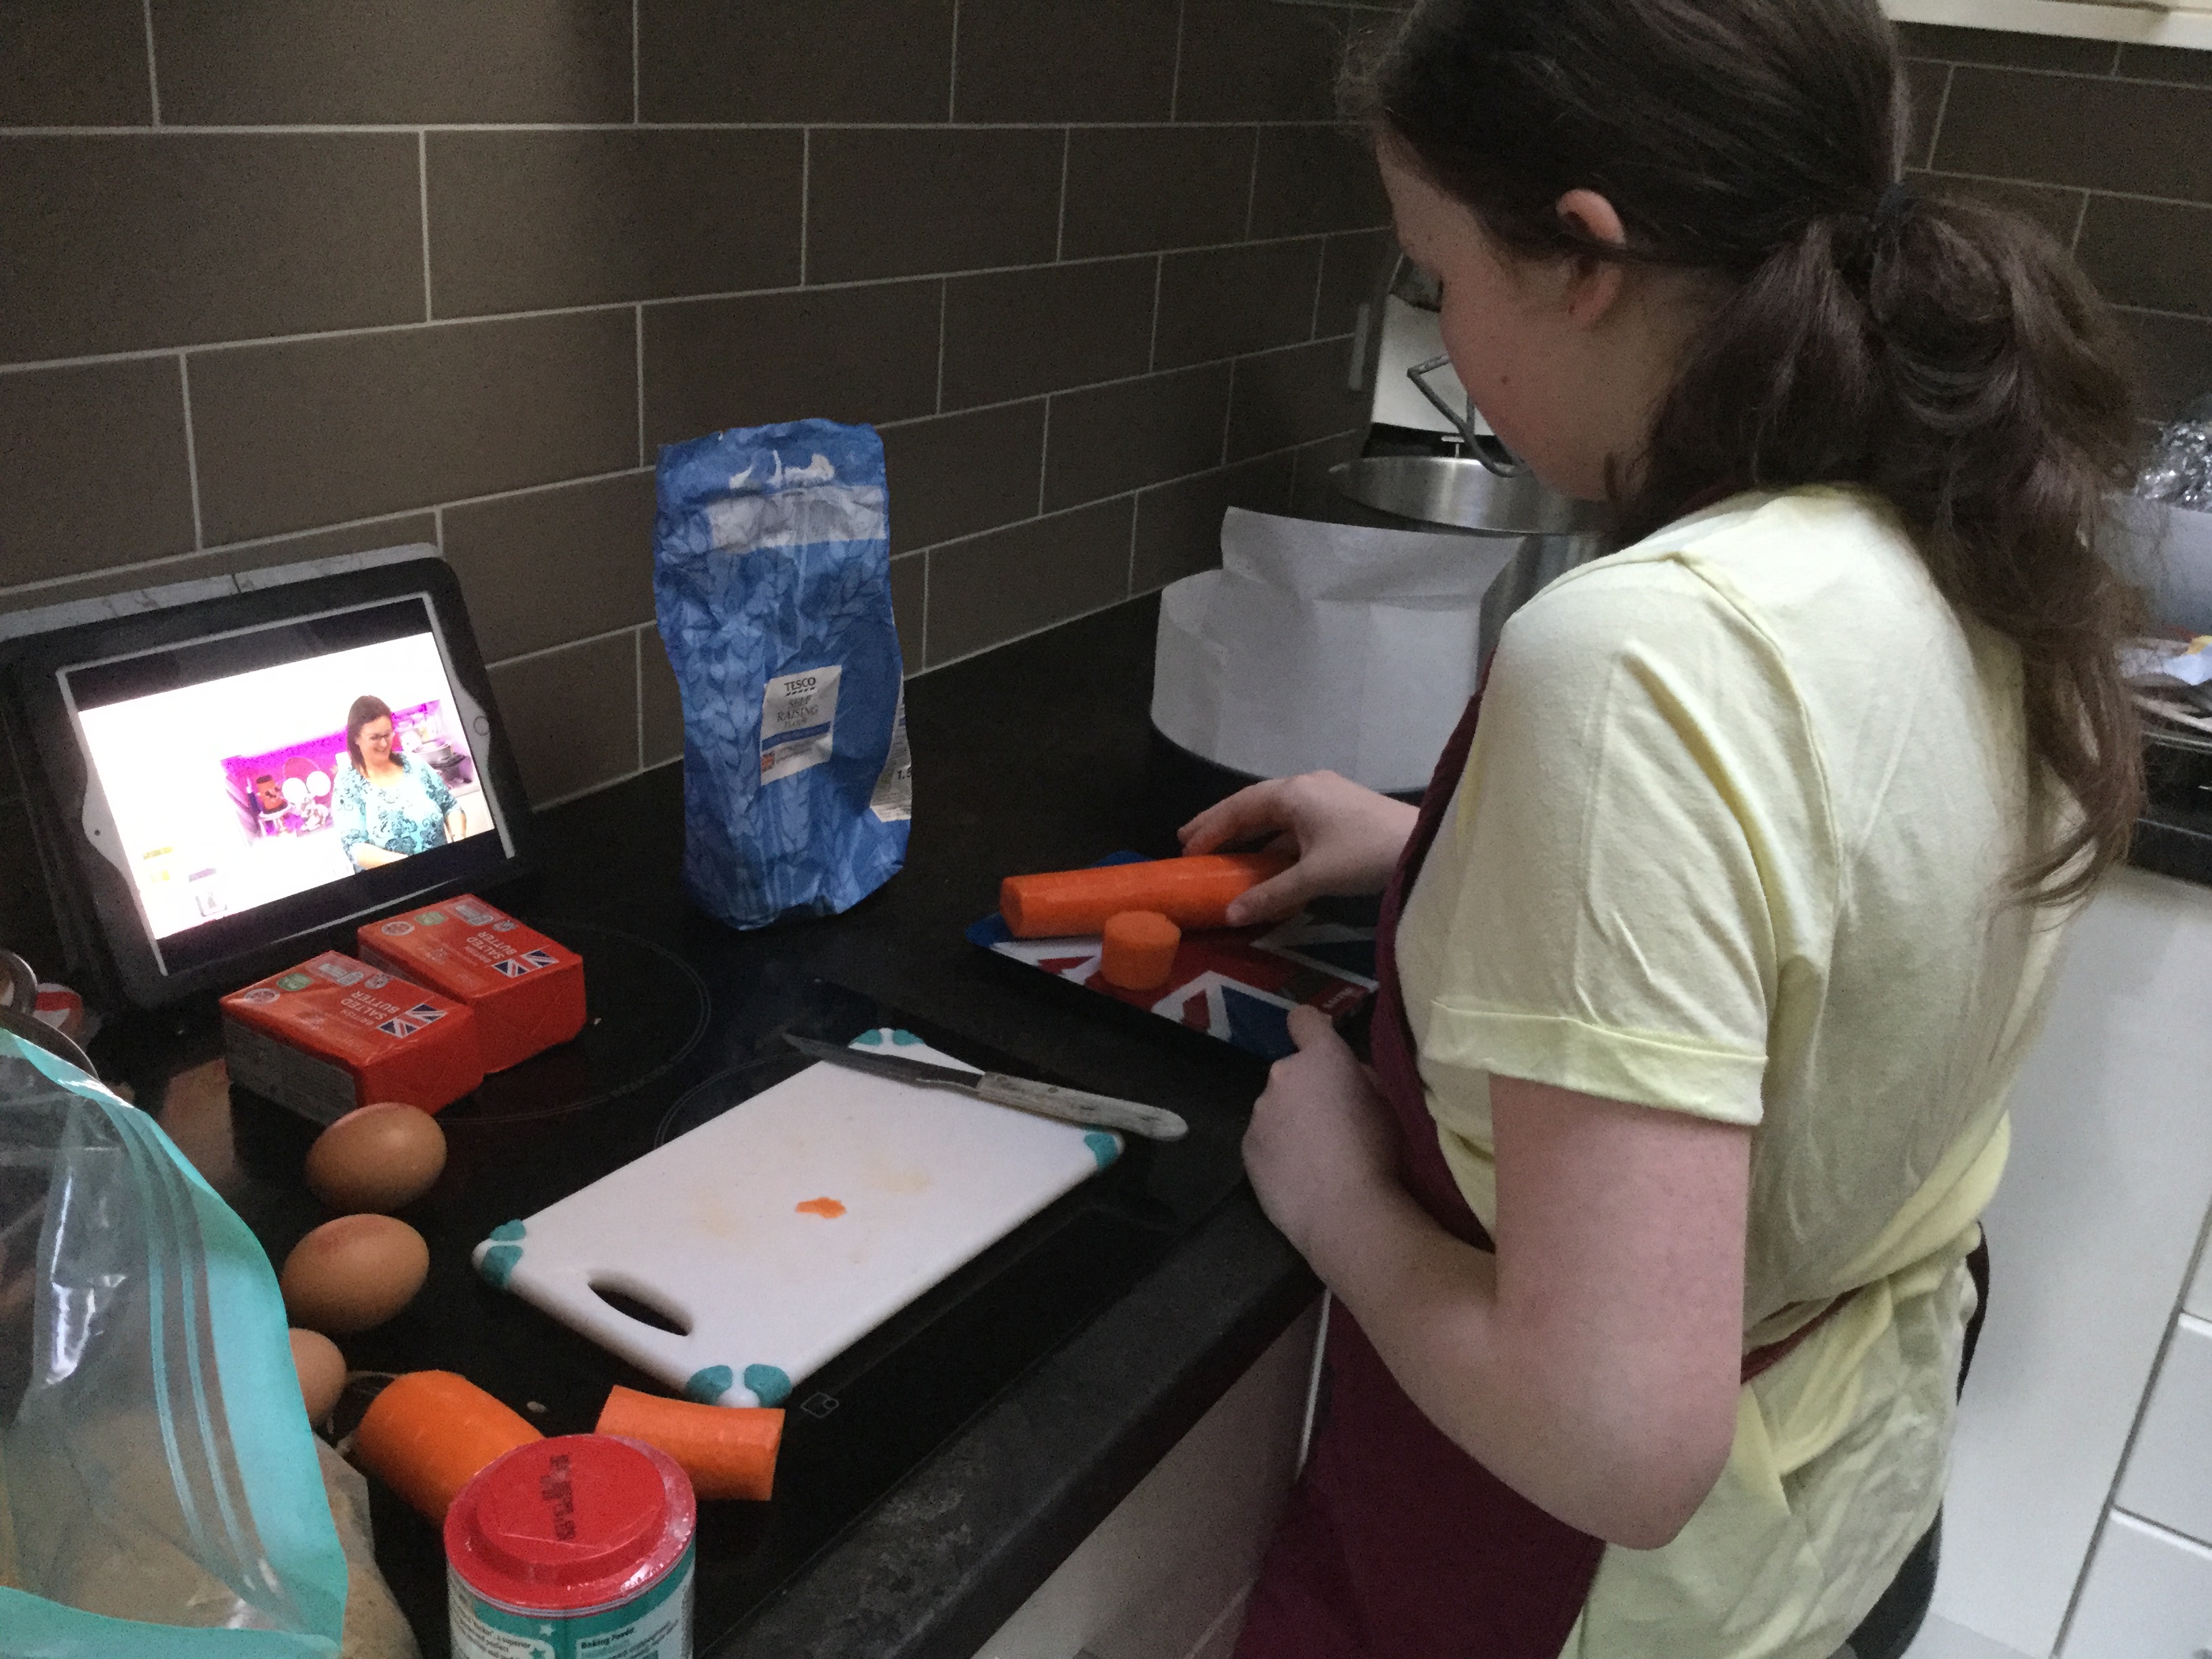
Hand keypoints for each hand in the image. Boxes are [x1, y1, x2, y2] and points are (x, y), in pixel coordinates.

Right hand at [1178, 771, 1418, 924]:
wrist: (1426, 844)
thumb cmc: (1366, 853)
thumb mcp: (1314, 877)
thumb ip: (1270, 895)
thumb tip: (1231, 915)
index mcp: (1294, 793)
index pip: (1239, 808)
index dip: (1210, 828)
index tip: (1186, 848)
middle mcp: (1307, 787)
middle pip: (1255, 806)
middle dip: (1224, 825)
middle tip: (1192, 842)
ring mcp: (1327, 796)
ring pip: (1278, 816)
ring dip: (1252, 836)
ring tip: (1226, 854)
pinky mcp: (1343, 812)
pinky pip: (1298, 825)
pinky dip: (1278, 842)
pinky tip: (1271, 862)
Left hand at [1243, 1005, 1399, 1257]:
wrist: (1346, 1212)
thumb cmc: (1379, 1152)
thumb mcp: (1387, 1103)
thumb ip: (1361, 1079)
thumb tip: (1347, 1078)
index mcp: (1321, 1058)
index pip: (1304, 1021)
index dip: (1311, 1030)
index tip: (1318, 1046)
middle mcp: (1281, 1076)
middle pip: (1292, 1075)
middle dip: (1306, 1092)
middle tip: (1331, 1125)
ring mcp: (1259, 1114)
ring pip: (1275, 1110)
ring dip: (1290, 1123)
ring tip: (1316, 1160)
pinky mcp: (1246, 1150)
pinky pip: (1264, 1141)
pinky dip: (1277, 1152)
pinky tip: (1300, 1178)